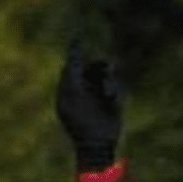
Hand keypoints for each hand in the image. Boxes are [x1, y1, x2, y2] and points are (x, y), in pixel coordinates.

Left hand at [56, 42, 121, 171]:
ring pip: (105, 76)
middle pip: (91, 68)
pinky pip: (115, 86)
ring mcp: (96, 96)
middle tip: (108, 68)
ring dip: (109, 82)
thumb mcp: (74, 96)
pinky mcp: (110, 101)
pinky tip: (113, 101)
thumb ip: (72, 76)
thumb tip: (71, 59)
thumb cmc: (81, 122)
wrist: (97, 143)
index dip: (74, 54)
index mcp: (67, 92)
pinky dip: (115, 91)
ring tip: (109, 95)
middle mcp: (81, 92)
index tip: (77, 39)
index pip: (70, 68)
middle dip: (99, 68)